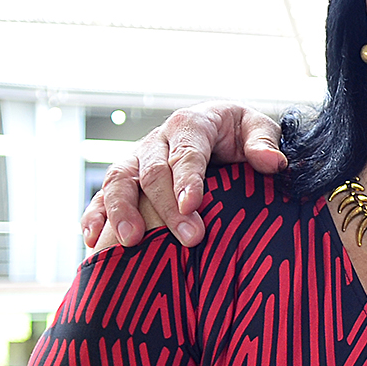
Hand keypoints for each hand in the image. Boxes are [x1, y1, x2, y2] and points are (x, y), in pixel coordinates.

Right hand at [83, 102, 285, 249]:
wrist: (217, 131)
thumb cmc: (240, 134)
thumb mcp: (257, 130)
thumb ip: (264, 143)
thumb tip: (273, 162)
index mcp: (191, 124)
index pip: (187, 152)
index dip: (187, 179)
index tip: (193, 205)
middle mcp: (158, 140)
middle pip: (153, 171)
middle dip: (166, 206)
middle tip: (189, 237)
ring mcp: (136, 159)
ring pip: (119, 180)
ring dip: (120, 210)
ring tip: (129, 241)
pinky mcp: (125, 179)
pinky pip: (101, 195)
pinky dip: (94, 215)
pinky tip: (92, 240)